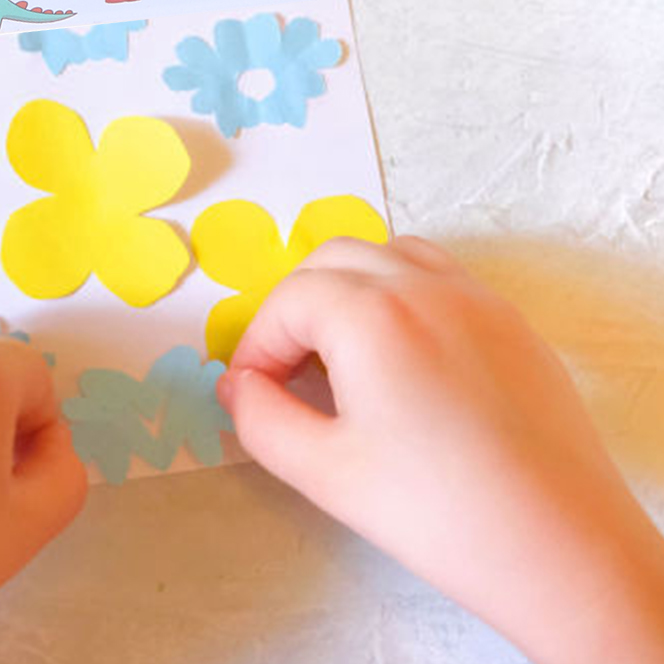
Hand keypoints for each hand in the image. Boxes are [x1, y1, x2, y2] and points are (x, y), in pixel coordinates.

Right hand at [218, 236, 663, 663]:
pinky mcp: (514, 325)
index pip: (286, 302)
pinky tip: (407, 362)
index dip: (256, 346)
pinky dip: (403, 295)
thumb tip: (238, 386)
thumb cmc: (442, 514)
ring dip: (350, 288)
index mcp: (369, 313)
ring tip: (345, 356)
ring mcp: (477, 298)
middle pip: (332, 260)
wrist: (567, 552)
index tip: (253, 395)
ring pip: (389, 254)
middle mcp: (422, 285)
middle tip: (289, 374)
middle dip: (296, 308)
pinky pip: (441, 278)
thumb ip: (261, 420)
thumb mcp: (326, 474)